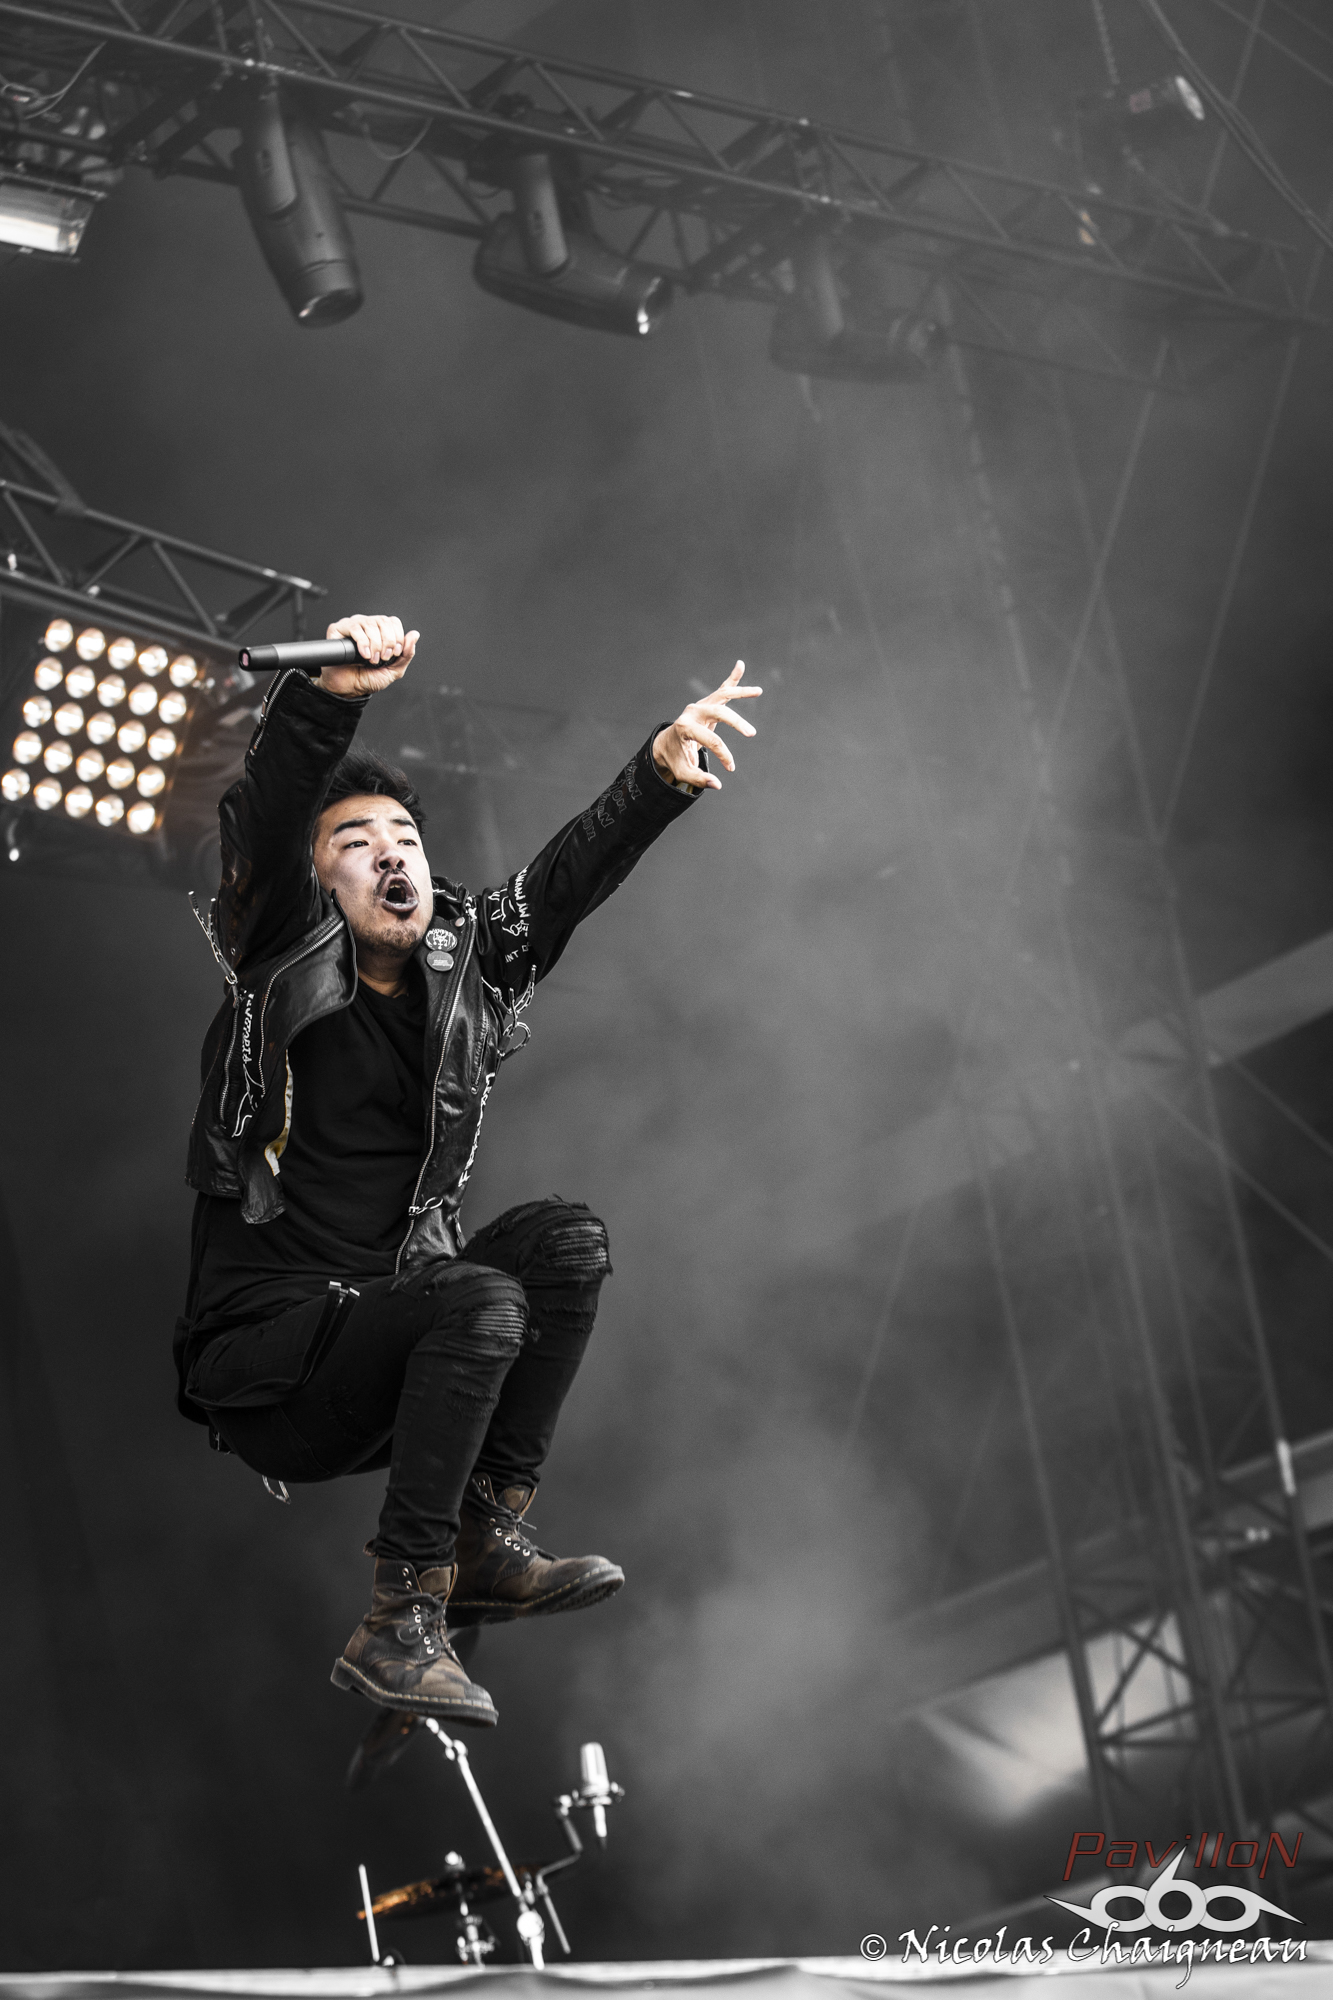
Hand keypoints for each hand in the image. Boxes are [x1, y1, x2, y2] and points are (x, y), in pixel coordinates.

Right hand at [317, 614, 418, 697]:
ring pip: (370, 623)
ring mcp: (352, 626)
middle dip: (387, 642)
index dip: (397, 636)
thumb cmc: (368, 678)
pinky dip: (363, 642)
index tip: (394, 653)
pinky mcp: (338, 630)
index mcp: (380, 632)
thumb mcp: (394, 669)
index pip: (393, 621)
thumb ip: (406, 653)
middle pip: (383, 621)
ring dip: (375, 644)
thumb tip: (414, 634)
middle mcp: (366, 625)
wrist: (349, 688)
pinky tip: (364, 655)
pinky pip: (354, 628)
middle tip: (383, 658)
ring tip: (372, 659)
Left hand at [652, 661, 761, 791]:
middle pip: (718, 713)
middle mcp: (692, 712)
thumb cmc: (675, 759)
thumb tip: (717, 785)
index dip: (723, 755)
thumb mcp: (683, 772)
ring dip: (741, 692)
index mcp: (684, 727)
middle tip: (751, 733)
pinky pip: (721, 690)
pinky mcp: (706, 704)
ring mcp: (699, 705)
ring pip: (722, 695)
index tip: (730, 768)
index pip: (710, 740)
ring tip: (758, 691)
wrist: (665, 745)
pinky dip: (732, 679)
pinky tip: (740, 665)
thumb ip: (698, 779)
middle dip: (736, 723)